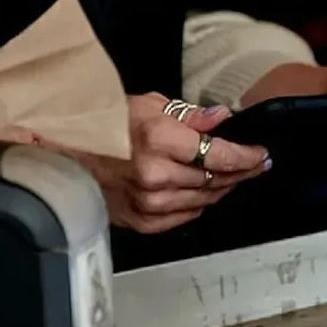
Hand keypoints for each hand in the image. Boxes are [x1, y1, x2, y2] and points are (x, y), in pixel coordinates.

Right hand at [69, 94, 268, 233]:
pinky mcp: (139, 221)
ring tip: (236, 177)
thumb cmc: (105, 124)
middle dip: (241, 172)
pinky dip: (198, 205)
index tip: (262, 154)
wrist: (63, 152)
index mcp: (160, 140)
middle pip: (216, 179)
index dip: (247, 156)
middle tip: (256, 165)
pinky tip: (206, 194)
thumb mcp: (150, 105)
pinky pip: (182, 217)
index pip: (220, 154)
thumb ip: (191, 115)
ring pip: (203, 200)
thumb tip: (223, 118)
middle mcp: (156, 175)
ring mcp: (147, 202)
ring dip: (223, 188)